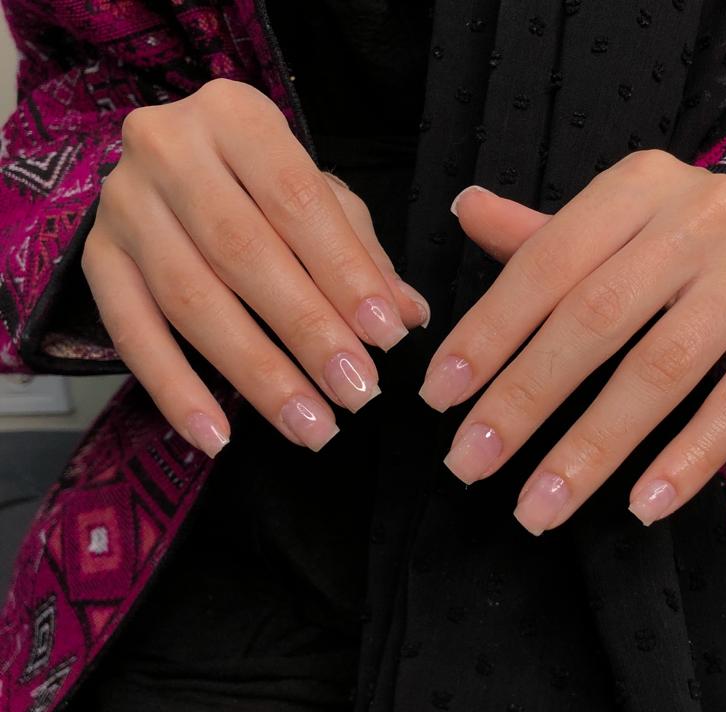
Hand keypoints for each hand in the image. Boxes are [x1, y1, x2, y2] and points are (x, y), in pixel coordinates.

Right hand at [82, 79, 428, 456]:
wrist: (172, 160)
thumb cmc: (262, 181)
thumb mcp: (319, 196)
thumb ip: (361, 253)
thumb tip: (407, 314)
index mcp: (236, 117)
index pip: (298, 200)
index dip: (345, 272)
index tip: (386, 336)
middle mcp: (167, 149)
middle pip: (243, 252)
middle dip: (307, 331)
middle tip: (356, 391)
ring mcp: (123, 206)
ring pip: (191, 300)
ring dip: (257, 373)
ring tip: (311, 424)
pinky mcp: (96, 258)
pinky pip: (132, 334)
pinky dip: (176, 391)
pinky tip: (217, 435)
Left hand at [421, 150, 725, 533]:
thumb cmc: (694, 239)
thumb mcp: (624, 218)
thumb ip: (545, 232)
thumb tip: (465, 210)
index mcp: (637, 187)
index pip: (548, 262)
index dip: (490, 331)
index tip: (439, 396)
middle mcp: (698, 219)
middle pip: (595, 318)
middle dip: (524, 398)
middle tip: (469, 463)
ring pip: (660, 370)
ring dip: (591, 448)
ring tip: (538, 508)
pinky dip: (687, 459)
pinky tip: (641, 507)